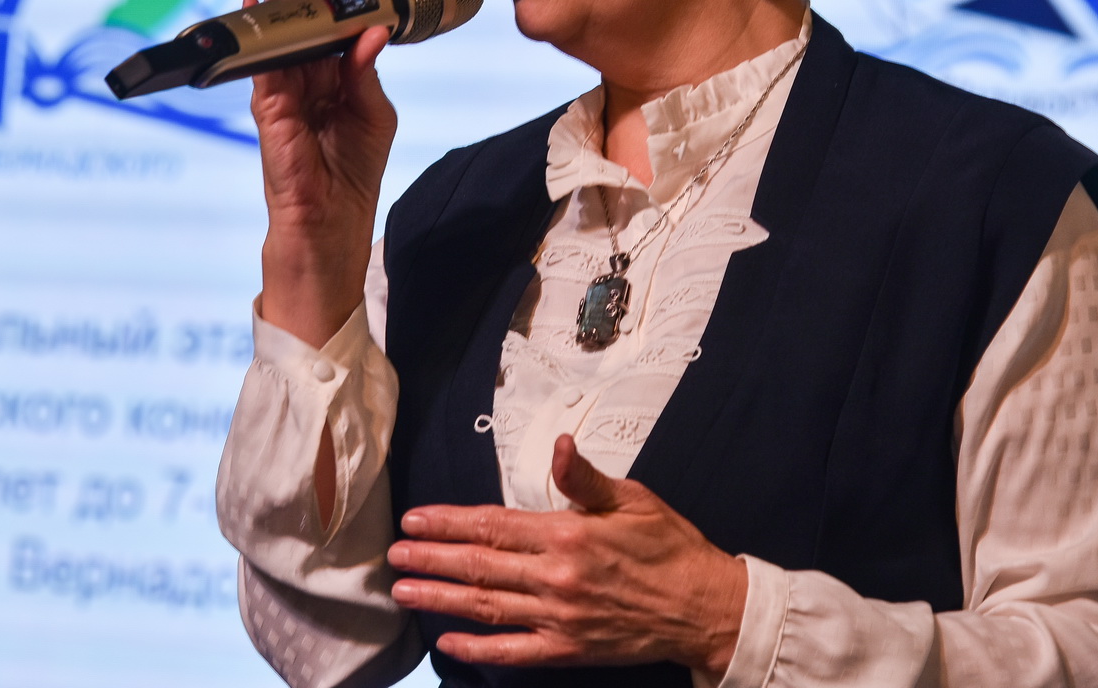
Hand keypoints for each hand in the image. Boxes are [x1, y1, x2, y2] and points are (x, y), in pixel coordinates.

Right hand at [251, 0, 396, 348]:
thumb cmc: (351, 181)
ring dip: (284, 6)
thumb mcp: (372, 118)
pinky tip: (261, 12)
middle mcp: (303, 85)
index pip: (329, 28)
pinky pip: (262, 70)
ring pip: (277, 40)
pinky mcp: (268, 117)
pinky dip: (262, 42)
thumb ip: (366, 75)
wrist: (329, 236)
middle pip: (299, 26)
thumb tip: (371, 29)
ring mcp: (282, 99)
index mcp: (332, 83)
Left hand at [386, 434, 747, 676]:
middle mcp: (556, 578)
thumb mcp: (631, 499)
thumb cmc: (669, 547)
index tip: (416, 519)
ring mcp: (559, 618)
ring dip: (440, 598)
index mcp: (567, 535)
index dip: (449, 522)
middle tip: (394, 554)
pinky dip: (477, 648)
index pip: (493, 525)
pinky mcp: (567, 649)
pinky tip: (448, 643)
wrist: (704, 607)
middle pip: (479, 565)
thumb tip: (560, 446)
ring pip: (486, 607)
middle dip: (431, 559)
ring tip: (403, 590)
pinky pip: (513, 651)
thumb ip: (584, 478)